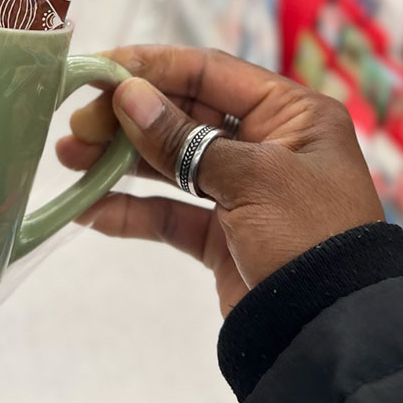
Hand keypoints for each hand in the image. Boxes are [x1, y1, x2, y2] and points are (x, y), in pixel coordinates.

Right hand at [57, 45, 383, 315]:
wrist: (333, 334)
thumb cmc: (308, 237)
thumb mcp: (250, 178)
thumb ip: (182, 137)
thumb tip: (128, 96)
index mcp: (291, 113)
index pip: (209, 72)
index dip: (151, 68)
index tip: (97, 70)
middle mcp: (269, 144)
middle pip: (183, 115)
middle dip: (127, 118)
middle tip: (77, 127)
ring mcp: (244, 191)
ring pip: (171, 163)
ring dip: (120, 160)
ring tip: (69, 159)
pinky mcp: (224, 236)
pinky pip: (170, 212)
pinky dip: (132, 210)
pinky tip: (90, 209)